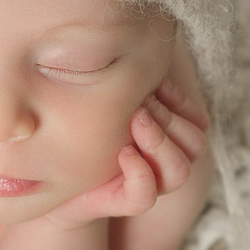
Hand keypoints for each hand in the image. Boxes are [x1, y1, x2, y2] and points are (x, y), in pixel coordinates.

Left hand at [46, 76, 210, 228]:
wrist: (50, 170)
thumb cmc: (83, 128)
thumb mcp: (112, 99)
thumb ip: (135, 83)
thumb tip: (146, 47)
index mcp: (168, 137)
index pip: (198, 122)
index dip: (183, 103)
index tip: (156, 86)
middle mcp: (163, 162)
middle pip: (195, 144)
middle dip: (170, 118)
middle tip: (141, 103)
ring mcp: (147, 183)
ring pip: (179, 172)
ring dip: (159, 142)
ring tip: (134, 120)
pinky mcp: (123, 201)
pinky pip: (146, 196)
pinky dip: (140, 173)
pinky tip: (122, 153)